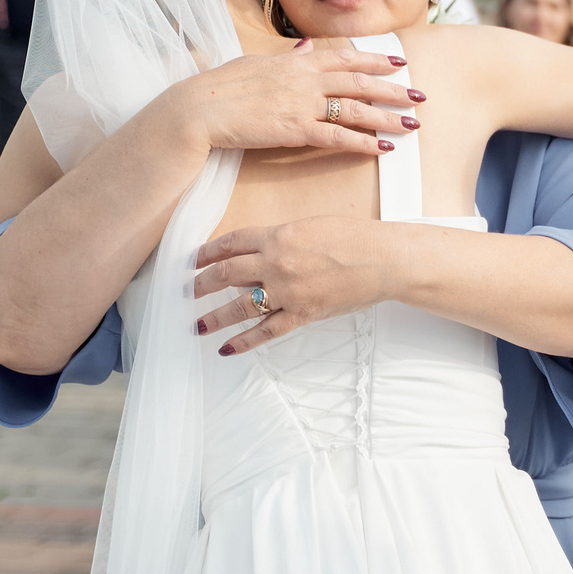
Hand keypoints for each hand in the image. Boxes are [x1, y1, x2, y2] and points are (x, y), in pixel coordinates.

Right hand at [160, 40, 421, 156]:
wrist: (197, 110)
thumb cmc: (219, 88)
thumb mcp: (254, 63)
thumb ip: (285, 58)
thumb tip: (306, 47)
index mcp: (294, 62)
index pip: (344, 58)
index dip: (374, 61)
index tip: (399, 64)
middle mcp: (304, 79)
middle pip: (359, 83)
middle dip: (393, 90)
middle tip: (420, 96)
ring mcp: (301, 104)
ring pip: (356, 110)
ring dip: (387, 118)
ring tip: (412, 125)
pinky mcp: (295, 130)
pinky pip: (337, 137)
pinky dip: (362, 142)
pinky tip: (382, 148)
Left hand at [191, 216, 393, 353]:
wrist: (384, 259)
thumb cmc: (354, 237)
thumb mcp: (311, 225)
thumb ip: (281, 237)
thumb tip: (257, 252)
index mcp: (277, 236)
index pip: (230, 243)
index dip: (206, 253)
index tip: (193, 261)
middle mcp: (276, 263)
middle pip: (226, 274)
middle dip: (201, 284)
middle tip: (188, 291)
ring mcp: (288, 291)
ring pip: (238, 306)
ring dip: (214, 316)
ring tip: (197, 323)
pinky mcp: (302, 313)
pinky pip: (267, 332)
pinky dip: (244, 342)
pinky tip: (227, 349)